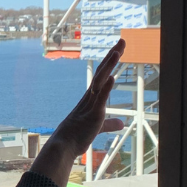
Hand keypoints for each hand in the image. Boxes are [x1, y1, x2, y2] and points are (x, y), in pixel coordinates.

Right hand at [53, 39, 125, 155]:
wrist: (64, 146)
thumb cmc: (77, 136)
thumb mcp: (97, 128)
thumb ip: (109, 124)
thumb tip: (121, 123)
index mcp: (91, 98)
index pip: (102, 74)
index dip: (110, 61)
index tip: (118, 48)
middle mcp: (90, 97)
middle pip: (102, 71)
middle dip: (113, 56)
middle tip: (123, 40)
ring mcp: (91, 104)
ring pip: (100, 80)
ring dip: (109, 66)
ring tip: (117, 51)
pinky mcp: (94, 114)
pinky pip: (100, 99)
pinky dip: (106, 87)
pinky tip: (112, 77)